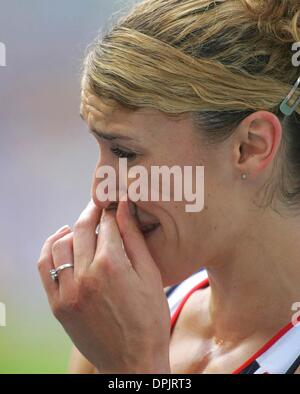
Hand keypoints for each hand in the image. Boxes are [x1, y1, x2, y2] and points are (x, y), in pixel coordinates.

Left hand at [38, 198, 170, 372]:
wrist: (132, 360)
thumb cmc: (150, 318)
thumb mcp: (150, 275)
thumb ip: (134, 239)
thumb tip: (124, 209)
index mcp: (112, 265)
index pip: (107, 223)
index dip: (112, 209)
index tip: (114, 201)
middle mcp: (85, 275)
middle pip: (82, 229)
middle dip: (91, 212)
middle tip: (99, 205)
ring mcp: (68, 291)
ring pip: (60, 244)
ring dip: (71, 230)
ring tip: (82, 226)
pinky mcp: (58, 305)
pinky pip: (45, 267)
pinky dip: (50, 249)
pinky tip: (62, 242)